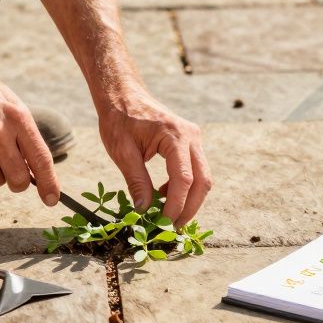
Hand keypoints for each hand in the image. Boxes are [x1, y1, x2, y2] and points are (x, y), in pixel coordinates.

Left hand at [97, 86, 210, 226]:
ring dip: (188, 200)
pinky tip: (163, 195)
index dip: (175, 206)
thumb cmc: (119, 119)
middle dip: (189, 208)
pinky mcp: (190, 142)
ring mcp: (194, 138)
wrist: (123, 94)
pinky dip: (184, 188)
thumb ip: (136, 182)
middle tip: (170, 228)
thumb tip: (144, 211)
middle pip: (202, 181)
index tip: (162, 224)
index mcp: (175, 136)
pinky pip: (195, 170)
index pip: (184, 180)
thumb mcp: (123, 152)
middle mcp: (191, 136)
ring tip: (167, 216)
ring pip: (202, 178)